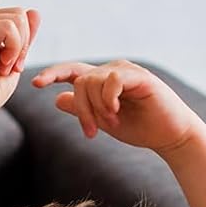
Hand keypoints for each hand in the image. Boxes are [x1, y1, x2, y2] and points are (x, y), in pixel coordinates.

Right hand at [0, 0, 39, 124]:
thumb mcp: (14, 62)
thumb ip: (25, 38)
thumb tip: (34, 10)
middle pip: (20, 13)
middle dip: (25, 42)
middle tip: (11, 67)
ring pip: (18, 19)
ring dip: (20, 48)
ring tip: (5, 67)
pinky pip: (10, 28)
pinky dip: (14, 49)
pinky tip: (3, 65)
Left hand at [31, 58, 198, 152]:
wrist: (169, 135)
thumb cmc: (140, 128)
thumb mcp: (104, 121)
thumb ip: (83, 110)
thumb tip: (58, 99)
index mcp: (101, 82)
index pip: (72, 72)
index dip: (53, 74)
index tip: (36, 84)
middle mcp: (111, 72)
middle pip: (80, 82)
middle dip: (81, 111)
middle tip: (91, 133)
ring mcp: (124, 71)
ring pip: (93, 82)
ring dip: (97, 109)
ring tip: (112, 124)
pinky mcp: (138, 76)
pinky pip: (111, 80)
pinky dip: (108, 99)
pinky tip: (116, 112)